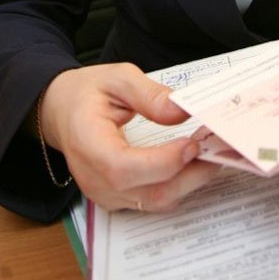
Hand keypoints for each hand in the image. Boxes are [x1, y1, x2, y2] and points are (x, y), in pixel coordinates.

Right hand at [40, 63, 218, 211]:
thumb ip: (150, 94)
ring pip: (158, 201)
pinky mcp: (120, 200)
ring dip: (191, 180)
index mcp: (87, 144)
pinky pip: (157, 200)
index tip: (192, 143)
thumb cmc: (87, 95)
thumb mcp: (117, 78)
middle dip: (191, 172)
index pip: (123, 168)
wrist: (63, 113)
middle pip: (149, 193)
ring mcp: (107, 195)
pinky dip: (181, 185)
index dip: (163, 162)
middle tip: (215, 145)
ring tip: (210, 152)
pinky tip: (194, 163)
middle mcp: (95, 179)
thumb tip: (182, 111)